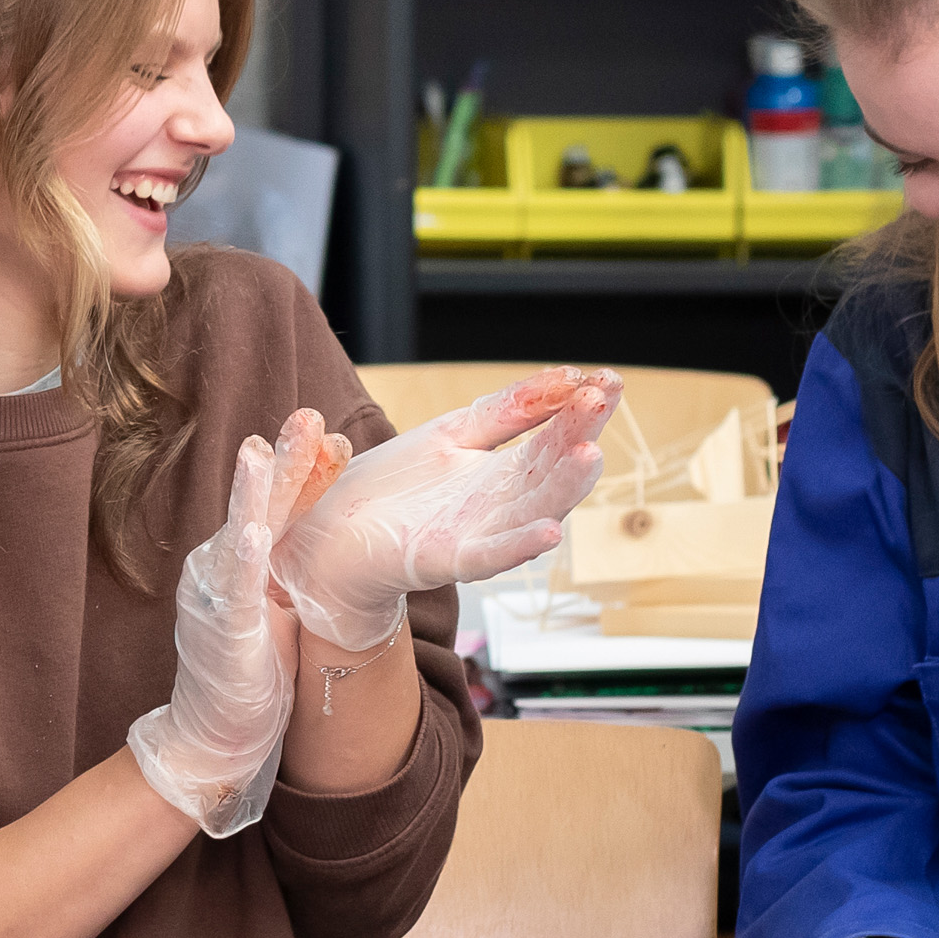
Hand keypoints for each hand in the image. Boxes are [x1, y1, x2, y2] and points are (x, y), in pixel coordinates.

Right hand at [129, 414, 338, 837]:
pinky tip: (253, 527)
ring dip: (255, 492)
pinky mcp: (222, 630)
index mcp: (245, 564)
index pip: (280, 508)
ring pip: (240, 532)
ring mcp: (219, 596)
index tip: (336, 437)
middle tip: (308, 415)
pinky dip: (242, 554)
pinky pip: (233, 587)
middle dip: (285, 461)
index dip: (306, 472)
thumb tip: (321, 542)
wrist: (213, 737)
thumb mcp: (277, 610)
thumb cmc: (248, 676)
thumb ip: (286, 572)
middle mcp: (225, 569)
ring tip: (265, 449)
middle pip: (260, 506)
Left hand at [271, 370, 621, 650]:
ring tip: (589, 455)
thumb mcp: (453, 435)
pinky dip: (517, 547)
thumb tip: (568, 378)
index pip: (555, 438)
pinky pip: (487, 557)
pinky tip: (550, 533)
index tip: (611, 379)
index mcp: (503, 474)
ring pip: (531, 513)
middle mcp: (499, 507)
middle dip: (579, 438)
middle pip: (551, 472)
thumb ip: (507, 410)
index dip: (582, 411)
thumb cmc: (390, 489)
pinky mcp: (441, 559)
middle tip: (601, 401)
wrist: (327, 535)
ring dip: (562, 488)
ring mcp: (474, 535)